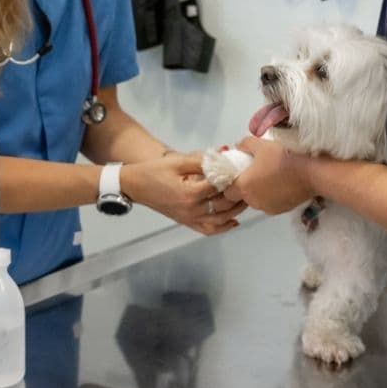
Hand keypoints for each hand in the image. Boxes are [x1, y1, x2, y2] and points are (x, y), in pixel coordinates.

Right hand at [122, 151, 246, 234]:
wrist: (135, 186)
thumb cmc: (155, 171)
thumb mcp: (177, 161)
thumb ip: (201, 160)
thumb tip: (223, 157)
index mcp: (190, 193)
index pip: (220, 187)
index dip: (233, 178)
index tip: (243, 170)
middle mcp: (192, 210)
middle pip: (223, 205)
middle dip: (238, 195)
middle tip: (250, 183)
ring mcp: (189, 219)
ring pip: (219, 220)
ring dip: (235, 211)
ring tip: (246, 199)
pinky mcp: (186, 223)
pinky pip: (208, 230)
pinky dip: (222, 228)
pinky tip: (233, 222)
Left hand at [223, 137, 313, 213]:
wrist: (311, 173)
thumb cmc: (283, 157)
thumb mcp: (261, 145)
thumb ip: (245, 144)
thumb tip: (238, 146)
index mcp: (244, 187)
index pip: (227, 193)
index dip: (228, 185)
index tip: (235, 175)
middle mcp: (253, 202)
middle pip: (241, 198)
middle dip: (244, 188)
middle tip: (252, 174)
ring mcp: (267, 208)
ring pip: (256, 201)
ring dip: (258, 192)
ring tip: (267, 177)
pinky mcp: (281, 210)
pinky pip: (270, 203)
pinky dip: (271, 196)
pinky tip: (279, 184)